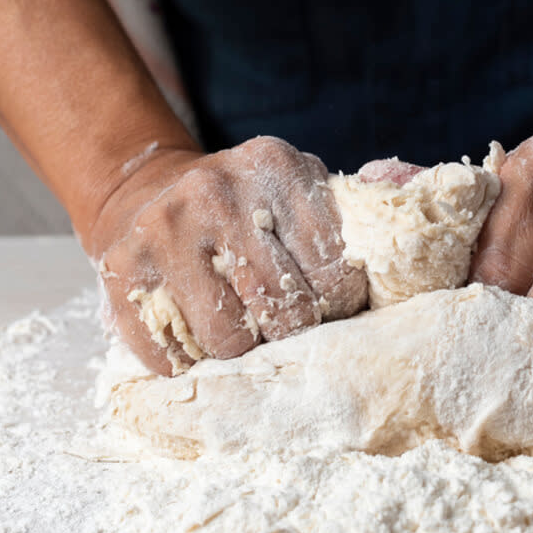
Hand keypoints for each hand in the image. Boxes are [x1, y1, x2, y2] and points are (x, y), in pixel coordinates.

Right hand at [85, 136, 367, 374]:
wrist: (141, 189)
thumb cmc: (239, 205)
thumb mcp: (292, 188)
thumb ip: (340, 219)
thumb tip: (410, 270)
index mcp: (275, 168)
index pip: (335, 272)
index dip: (341, 307)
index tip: (332, 309)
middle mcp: (218, 193)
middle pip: (286, 311)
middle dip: (294, 334)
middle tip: (288, 330)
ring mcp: (165, 231)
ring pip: (229, 340)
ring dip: (242, 353)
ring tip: (244, 333)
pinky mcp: (121, 269)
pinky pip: (170, 355)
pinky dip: (189, 364)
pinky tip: (196, 339)